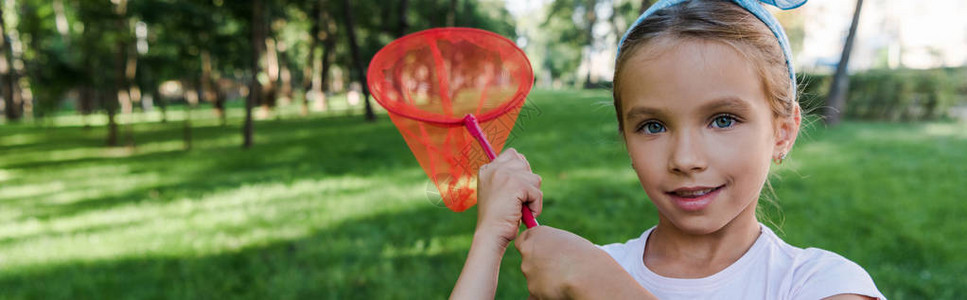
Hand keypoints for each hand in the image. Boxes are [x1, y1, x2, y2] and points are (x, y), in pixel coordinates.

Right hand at [475, 148, 542, 249]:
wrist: (491, 235)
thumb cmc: (496, 219)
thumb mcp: (498, 193)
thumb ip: (507, 177)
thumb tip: (526, 165)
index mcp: (487, 169)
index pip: (513, 155)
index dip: (521, 171)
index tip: (517, 189)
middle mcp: (494, 168)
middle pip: (525, 164)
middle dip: (528, 184)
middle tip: (517, 202)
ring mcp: (504, 175)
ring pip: (534, 179)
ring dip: (532, 197)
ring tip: (519, 209)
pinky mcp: (515, 184)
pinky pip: (537, 192)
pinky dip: (535, 206)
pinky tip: (523, 215)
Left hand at [515, 226, 656, 298]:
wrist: (592, 278)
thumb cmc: (589, 257)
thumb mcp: (571, 242)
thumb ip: (555, 244)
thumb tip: (542, 247)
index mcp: (538, 237)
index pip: (525, 239)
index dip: (535, 246)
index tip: (546, 252)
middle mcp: (528, 255)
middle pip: (529, 261)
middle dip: (542, 266)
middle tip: (564, 267)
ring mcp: (530, 276)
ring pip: (536, 280)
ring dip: (547, 281)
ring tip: (569, 279)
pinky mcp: (535, 293)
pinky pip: (538, 295)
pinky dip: (548, 295)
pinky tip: (564, 292)